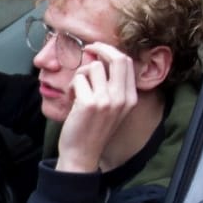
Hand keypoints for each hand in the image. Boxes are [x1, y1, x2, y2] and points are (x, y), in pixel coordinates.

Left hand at [54, 43, 139, 172]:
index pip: (127, 62)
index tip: (98, 49)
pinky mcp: (89, 103)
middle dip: (100, 48)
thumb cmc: (93, 129)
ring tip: (77, 89)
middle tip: (88, 49)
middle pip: (117, 58)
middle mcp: (122, 98)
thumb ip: (112, 85)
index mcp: (130, 98)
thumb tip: (100, 56)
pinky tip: (71, 99)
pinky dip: (71, 86)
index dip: (111, 51)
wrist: (82, 154)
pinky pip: (78, 79)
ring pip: (93, 66)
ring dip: (80, 73)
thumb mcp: (112, 108)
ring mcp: (107, 100)